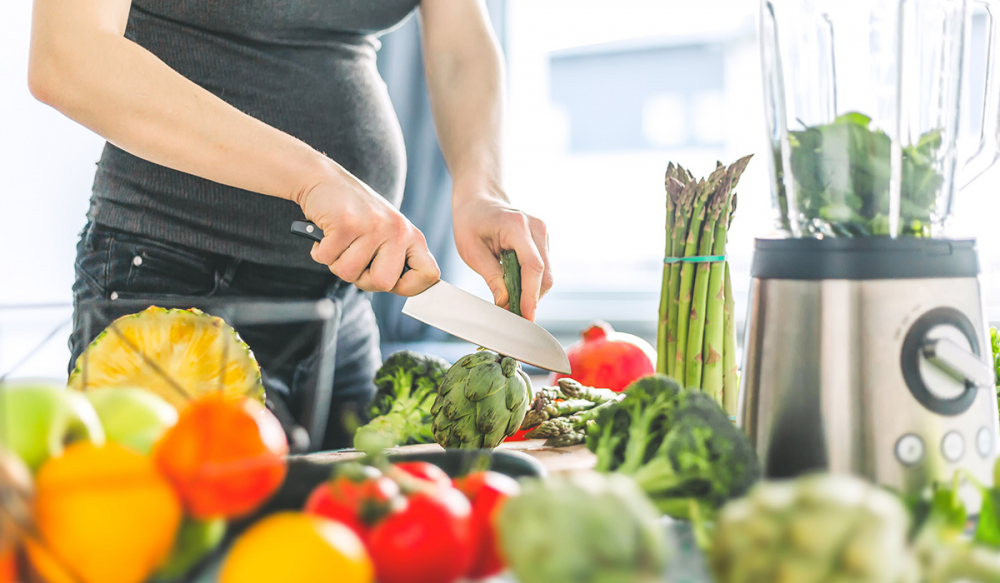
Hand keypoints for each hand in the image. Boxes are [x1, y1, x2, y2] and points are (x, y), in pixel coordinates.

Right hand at [298, 169, 439, 294]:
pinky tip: (326, 234)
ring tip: (339, 241)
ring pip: (350, 274)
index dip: (410, 288)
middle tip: (354, 260)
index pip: (429, 274)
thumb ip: (395, 259)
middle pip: (384, 283)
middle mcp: (397, 230)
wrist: (325, 179)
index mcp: (411, 236)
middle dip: (362, 279)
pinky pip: (328, 259)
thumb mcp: (386, 233)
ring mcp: (373, 226)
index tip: (391, 282)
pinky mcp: (345, 223)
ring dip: (337, 263)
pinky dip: (320, 252)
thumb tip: (402, 290)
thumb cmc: (355, 214)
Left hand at [452, 189, 552, 320]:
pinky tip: (517, 291)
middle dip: (532, 300)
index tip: (526, 317)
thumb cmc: (471, 222)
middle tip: (514, 318)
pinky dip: (532, 285)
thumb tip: (505, 303)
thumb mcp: (472, 252)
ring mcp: (543, 233)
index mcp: (517, 226)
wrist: (479, 201)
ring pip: (547, 275)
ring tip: (512, 306)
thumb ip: (492, 277)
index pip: (533, 267)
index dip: (531, 296)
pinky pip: (543, 270)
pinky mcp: (543, 242)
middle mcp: (537, 228)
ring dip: (532, 294)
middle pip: (545, 275)